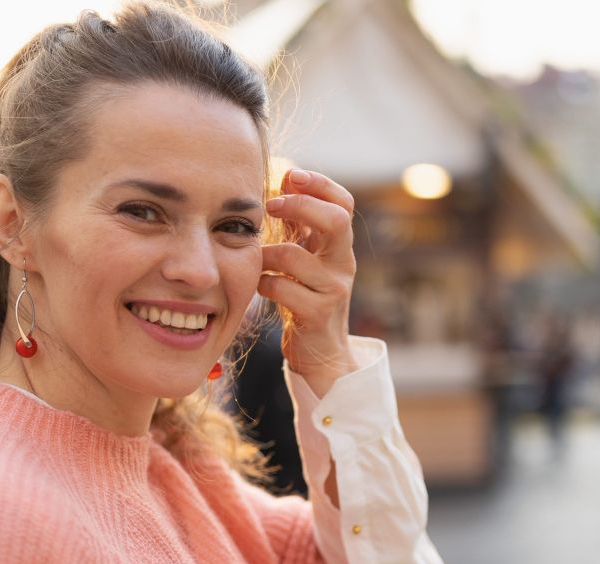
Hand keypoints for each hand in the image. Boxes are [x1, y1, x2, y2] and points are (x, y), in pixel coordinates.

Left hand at [262, 169, 358, 397]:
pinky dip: (262, 282)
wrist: (320, 352)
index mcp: (340, 245)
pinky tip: (258, 285)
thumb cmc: (306, 295)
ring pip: (295, 257)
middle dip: (300, 205)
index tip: (290, 176)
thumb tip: (287, 175)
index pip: (344, 202)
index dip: (319, 183)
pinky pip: (281, 288)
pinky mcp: (316, 313)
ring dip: (266, 253)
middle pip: (336, 220)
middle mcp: (343, 263)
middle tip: (270, 206)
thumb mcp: (306, 254)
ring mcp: (333, 289)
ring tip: (255, 259)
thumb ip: (299, 220)